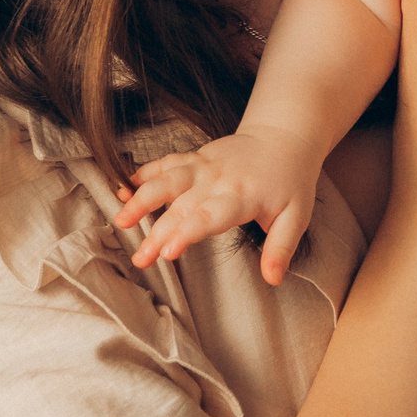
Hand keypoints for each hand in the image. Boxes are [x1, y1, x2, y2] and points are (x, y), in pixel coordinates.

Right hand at [116, 126, 326, 284]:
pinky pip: (166, 162)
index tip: (168, 252)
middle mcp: (218, 180)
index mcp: (242, 196)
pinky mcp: (195, 157)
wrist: (284, 137)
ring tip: (121, 219)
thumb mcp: (296, 216)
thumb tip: (274, 278)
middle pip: (182, 207)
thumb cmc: (290, 181)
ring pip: (167, 179)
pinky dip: (144, 172)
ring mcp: (204, 166)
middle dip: (158, 232)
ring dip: (142, 197)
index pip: (210, 216)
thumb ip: (282, 247)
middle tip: (140, 258)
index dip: (187, 233)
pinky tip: (123, 187)